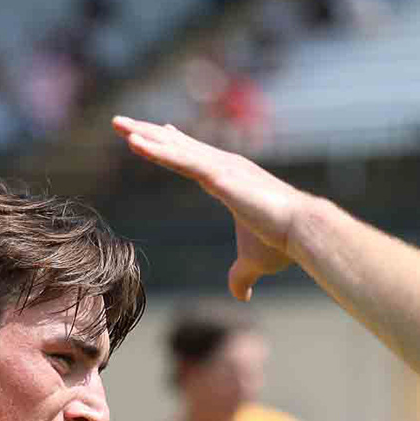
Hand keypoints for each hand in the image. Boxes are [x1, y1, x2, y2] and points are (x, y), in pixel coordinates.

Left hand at [112, 116, 305, 301]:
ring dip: (144, 136)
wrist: (302, 233)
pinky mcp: (219, 175)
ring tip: (117, 125)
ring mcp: (221, 168)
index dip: (173, 144)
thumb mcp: (254, 263)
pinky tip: (134, 142)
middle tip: (120, 123)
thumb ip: (242, 277)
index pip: (194, 158)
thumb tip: (242, 297)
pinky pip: (181, 160)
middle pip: (177, 146)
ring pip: (174, 149)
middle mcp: (224, 166)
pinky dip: (158, 151)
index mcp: (230, 179)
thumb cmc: (282, 244)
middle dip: (147, 133)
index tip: (158, 131)